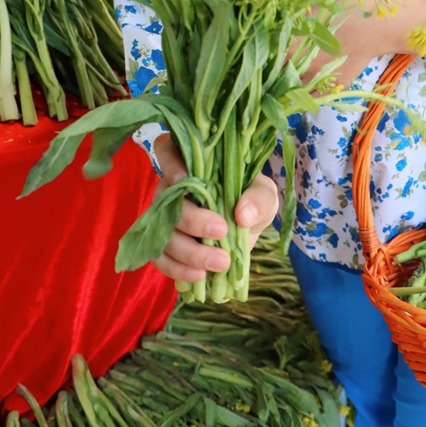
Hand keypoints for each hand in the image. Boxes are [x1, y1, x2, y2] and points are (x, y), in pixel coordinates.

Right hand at [151, 132, 278, 283]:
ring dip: (188, 252)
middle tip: (222, 231)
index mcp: (190, 161)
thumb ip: (258, 197)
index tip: (188, 181)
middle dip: (192, 219)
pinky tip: (200, 276)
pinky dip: (178, 270)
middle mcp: (170, 186)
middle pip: (165, 199)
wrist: (246, 226)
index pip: (166, 149)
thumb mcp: (264, 192)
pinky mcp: (165, 245)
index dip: (171, 164)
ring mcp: (164, 217)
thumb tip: (243, 214)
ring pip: (163, 233)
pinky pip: (161, 258)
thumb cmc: (251, 198)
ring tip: (219, 263)